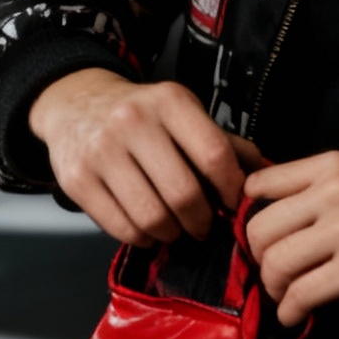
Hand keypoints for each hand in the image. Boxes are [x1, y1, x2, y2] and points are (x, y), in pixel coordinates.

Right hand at [28, 69, 262, 245]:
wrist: (74, 103)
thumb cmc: (141, 114)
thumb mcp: (182, 113)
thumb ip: (222, 142)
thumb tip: (263, 175)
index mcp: (170, 101)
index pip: (214, 154)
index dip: (231, 189)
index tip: (234, 205)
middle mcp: (133, 121)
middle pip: (184, 193)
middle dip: (202, 221)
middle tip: (204, 226)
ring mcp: (101, 151)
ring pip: (152, 217)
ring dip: (172, 233)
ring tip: (176, 227)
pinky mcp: (76, 180)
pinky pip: (120, 228)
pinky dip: (142, 237)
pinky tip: (147, 228)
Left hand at [243, 150, 338, 326]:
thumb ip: (320, 192)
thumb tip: (267, 217)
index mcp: (332, 166)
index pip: (259, 186)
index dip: (252, 218)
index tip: (265, 241)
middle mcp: (334, 191)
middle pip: (259, 229)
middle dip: (261, 260)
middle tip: (279, 275)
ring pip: (274, 263)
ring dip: (275, 289)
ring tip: (291, 296)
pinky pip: (299, 295)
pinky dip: (291, 311)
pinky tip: (301, 313)